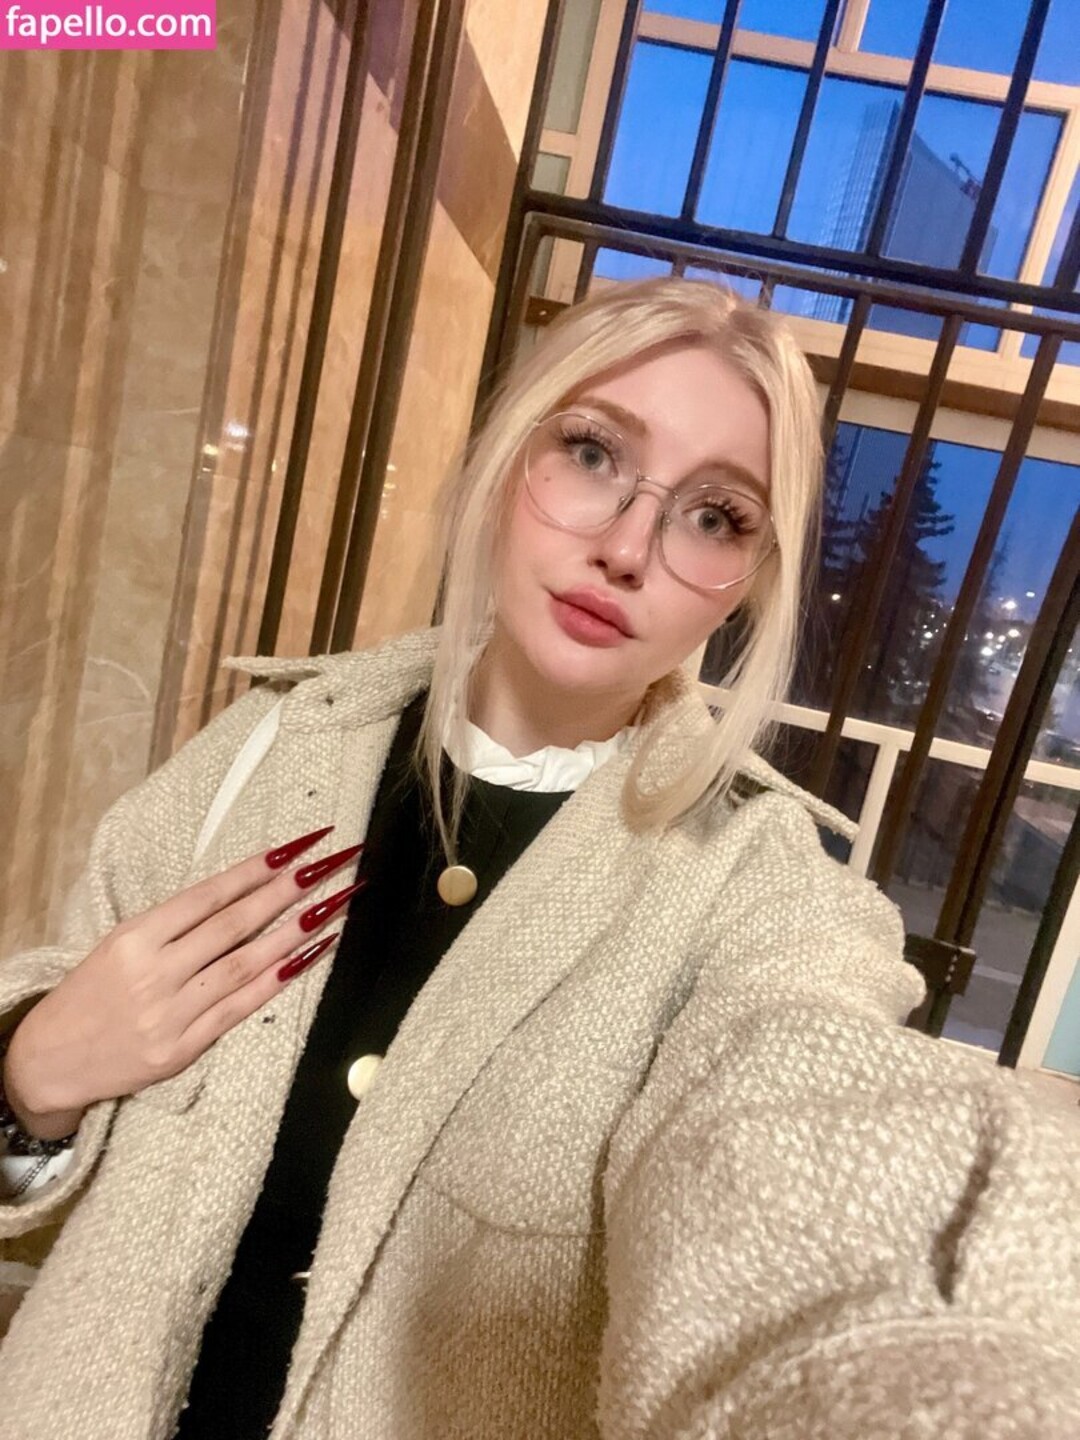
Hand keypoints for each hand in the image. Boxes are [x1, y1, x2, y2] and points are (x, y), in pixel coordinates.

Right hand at [2, 827, 362, 1140]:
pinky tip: (311, 955)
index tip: (299, 847)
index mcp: (135, 936)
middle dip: (288, 890)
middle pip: (234, 924)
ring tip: (335, 903)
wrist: (48, 1060)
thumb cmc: (92, 993)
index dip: (257, 869)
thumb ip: (176, 923)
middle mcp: (154, 972)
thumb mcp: (121, 943)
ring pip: (245, 964)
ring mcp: (169, 1013)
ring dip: (296, 931)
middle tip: (331, 864)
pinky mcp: (181, 1049)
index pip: (209, 895)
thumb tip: (242, 891)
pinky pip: (240, 1008)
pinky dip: (279, 980)